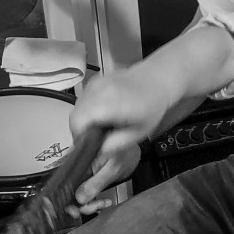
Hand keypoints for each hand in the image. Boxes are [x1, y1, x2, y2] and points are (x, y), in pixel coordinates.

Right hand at [66, 69, 166, 212]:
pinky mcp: (95, 80)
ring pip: (78, 107)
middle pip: (75, 116)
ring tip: (103, 125)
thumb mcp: (137, 133)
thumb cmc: (151, 108)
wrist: (158, 79)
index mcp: (107, 105)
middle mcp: (97, 91)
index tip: (90, 146)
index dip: (80, 137)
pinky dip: (88, 109)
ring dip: (84, 119)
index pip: (78, 123)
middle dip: (82, 130)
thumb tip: (95, 153)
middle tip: (97, 138)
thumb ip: (114, 145)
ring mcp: (94, 83)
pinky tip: (104, 112)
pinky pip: (83, 99)